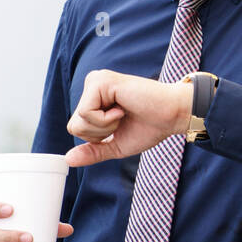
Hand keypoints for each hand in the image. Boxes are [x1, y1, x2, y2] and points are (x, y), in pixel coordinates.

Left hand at [64, 68, 192, 167]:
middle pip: (74, 125)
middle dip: (100, 133)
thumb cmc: (150, 127)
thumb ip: (94, 151)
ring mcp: (96, 81)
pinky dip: (106, 119)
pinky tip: (122, 108)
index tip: (120, 124)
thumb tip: (68, 160)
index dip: (97, 137)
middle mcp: (93, 85)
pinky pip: (87, 113)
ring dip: (104, 126)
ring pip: (79, 120)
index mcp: (95, 97)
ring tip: (124, 113)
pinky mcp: (101, 81)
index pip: (75, 128)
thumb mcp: (116, 145)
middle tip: (123, 119)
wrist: (172, 115)